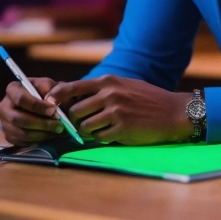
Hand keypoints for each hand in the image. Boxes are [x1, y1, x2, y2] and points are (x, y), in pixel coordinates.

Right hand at [0, 77, 64, 145]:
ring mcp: (4, 123)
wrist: (46, 104)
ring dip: (41, 134)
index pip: (21, 99)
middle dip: (41, 123)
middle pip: (19, 119)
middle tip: (59, 126)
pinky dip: (37, 141)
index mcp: (12, 89)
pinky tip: (49, 135)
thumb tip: (51, 101)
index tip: (53, 110)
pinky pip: (21, 142)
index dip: (37, 106)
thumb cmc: (48, 92)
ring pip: (21, 133)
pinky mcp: (8, 136)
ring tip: (57, 131)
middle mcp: (3, 106)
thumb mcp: (53, 85)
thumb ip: (55, 90)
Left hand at [45, 75, 193, 144]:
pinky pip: (100, 137)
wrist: (172, 112)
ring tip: (106, 128)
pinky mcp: (122, 128)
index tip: (48, 104)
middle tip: (88, 123)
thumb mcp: (124, 86)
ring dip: (91, 131)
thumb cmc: (147, 99)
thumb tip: (74, 100)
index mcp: (108, 82)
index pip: (73, 87)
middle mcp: (110, 94)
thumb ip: (102, 91)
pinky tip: (118, 132)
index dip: (56, 97)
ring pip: (85, 126)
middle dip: (77, 121)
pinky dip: (105, 138)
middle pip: (75, 111)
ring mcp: (115, 111)